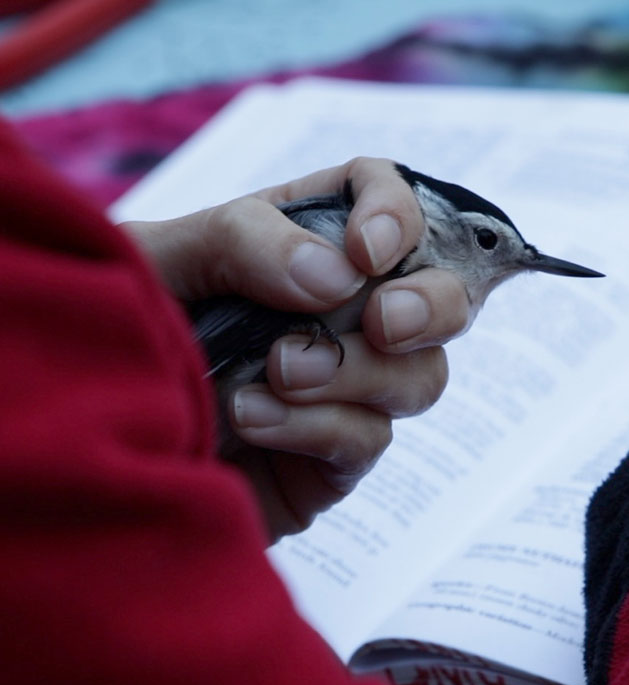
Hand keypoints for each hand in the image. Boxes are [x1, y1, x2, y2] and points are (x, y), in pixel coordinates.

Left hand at [121, 157, 470, 541]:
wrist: (99, 439)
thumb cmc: (123, 335)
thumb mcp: (159, 262)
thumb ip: (239, 241)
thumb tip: (338, 277)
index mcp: (304, 245)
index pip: (387, 201)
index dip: (398, 215)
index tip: (365, 253)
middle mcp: (340, 314)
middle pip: (444, 299)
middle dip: (429, 307)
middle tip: (383, 322)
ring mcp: (347, 389)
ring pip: (421, 377)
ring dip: (357, 372)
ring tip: (279, 372)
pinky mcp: (335, 456)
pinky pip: (369, 439)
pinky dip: (316, 427)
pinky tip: (250, 417)